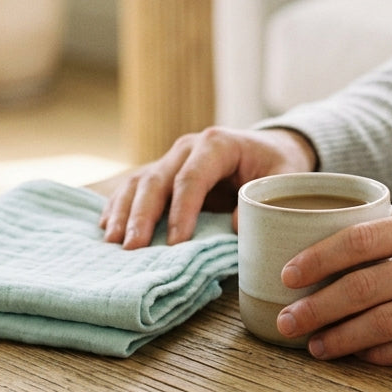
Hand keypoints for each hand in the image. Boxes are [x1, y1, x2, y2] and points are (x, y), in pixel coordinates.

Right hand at [100, 127, 316, 248]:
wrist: (269, 149)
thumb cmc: (277, 165)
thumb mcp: (284, 177)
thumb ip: (264, 199)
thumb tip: (235, 227)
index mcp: (216, 144)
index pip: (191, 178)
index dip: (181, 211)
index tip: (176, 243)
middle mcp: (187, 147)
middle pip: (157, 179)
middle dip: (142, 215)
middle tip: (132, 247)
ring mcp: (171, 158)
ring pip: (139, 182)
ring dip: (123, 212)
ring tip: (112, 241)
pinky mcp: (163, 172)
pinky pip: (134, 187)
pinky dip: (119, 207)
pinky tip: (107, 227)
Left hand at [274, 206, 391, 364]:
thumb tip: (348, 242)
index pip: (359, 239)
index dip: (317, 260)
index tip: (288, 275)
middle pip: (362, 287)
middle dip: (316, 308)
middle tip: (287, 322)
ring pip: (382, 325)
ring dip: (341, 338)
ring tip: (315, 346)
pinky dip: (379, 356)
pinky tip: (359, 356)